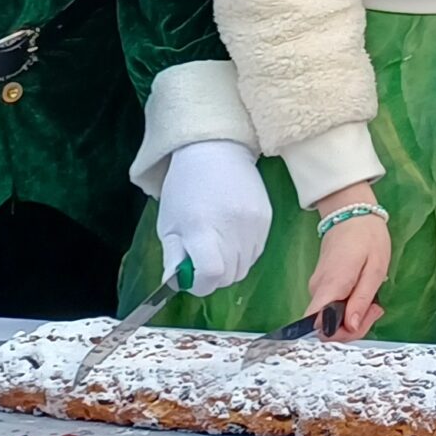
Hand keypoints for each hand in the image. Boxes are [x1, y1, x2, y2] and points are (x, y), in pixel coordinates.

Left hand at [155, 140, 272, 296]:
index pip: (210, 275)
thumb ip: (172, 257)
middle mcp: (232, 229)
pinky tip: (232, 235)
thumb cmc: (184, 188)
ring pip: (245, 268)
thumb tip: (176, 284)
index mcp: (202, 229)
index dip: (200, 283)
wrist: (216, 151)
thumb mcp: (168, 224)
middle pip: (229, 276)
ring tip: (218, 246)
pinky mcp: (267, 219)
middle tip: (203, 261)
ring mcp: (254, 224)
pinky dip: (243, 253)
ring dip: (230, 266)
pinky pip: (256, 252)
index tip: (192, 277)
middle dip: (214, 277)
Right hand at [305, 184, 389, 341]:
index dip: (339, 334)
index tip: (361, 322)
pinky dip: (349, 306)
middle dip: (353, 326)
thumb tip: (350, 327)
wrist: (351, 213)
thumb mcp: (375, 269)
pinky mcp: (321, 285)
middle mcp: (317, 290)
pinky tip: (363, 293)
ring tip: (373, 297)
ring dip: (354, 315)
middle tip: (376, 308)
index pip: (319, 326)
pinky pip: (332, 306)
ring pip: (331, 317)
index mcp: (330, 286)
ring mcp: (317, 287)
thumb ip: (361, 300)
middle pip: (327, 326)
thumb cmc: (367, 237)